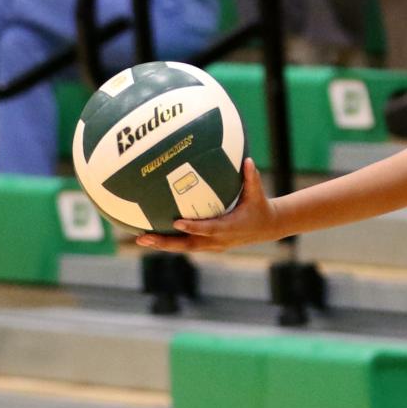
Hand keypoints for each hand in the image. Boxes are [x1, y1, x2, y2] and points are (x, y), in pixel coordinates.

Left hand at [134, 159, 277, 252]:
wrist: (266, 228)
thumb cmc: (259, 207)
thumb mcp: (257, 193)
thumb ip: (251, 178)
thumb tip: (248, 160)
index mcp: (231, 227)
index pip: (210, 229)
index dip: (194, 227)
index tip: (177, 222)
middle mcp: (219, 240)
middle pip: (189, 244)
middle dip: (166, 243)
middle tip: (145, 237)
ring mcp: (212, 245)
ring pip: (184, 247)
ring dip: (162, 244)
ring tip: (140, 239)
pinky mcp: (207, 245)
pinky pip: (185, 244)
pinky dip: (169, 242)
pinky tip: (151, 236)